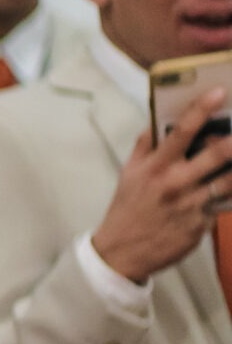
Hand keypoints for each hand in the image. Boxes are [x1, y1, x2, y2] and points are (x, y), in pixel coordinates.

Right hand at [89, 90, 231, 283]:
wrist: (123, 252)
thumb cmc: (128, 207)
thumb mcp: (129, 172)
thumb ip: (145, 145)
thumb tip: (159, 118)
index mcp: (155, 166)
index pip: (180, 131)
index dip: (202, 109)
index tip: (219, 92)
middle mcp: (175, 182)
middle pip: (217, 153)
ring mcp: (192, 204)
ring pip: (230, 179)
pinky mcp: (203, 223)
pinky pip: (226, 203)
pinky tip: (231, 187)